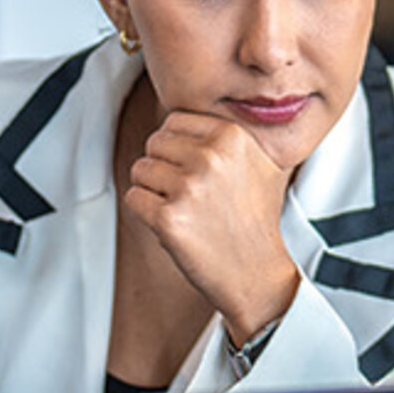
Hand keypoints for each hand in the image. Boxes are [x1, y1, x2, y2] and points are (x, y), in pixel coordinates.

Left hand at [125, 111, 300, 343]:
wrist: (257, 273)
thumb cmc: (255, 221)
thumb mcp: (259, 164)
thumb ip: (227, 137)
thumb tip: (187, 119)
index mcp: (231, 136)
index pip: (174, 121)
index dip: (176, 147)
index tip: (191, 169)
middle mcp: (211, 157)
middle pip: (154, 143)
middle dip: (163, 167)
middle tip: (188, 194)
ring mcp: (189, 187)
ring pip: (140, 170)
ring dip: (153, 191)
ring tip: (183, 209)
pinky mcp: (168, 217)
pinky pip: (134, 198)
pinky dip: (146, 212)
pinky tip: (173, 224)